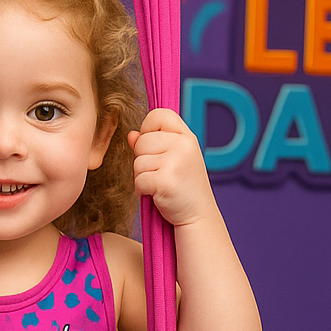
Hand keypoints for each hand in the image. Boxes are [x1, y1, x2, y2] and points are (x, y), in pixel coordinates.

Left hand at [128, 108, 216, 227]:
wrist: (198, 216)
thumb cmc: (183, 187)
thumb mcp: (173, 159)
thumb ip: (153, 143)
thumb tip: (131, 135)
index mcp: (186, 136)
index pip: (158, 114)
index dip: (148, 129)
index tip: (154, 148)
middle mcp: (183, 145)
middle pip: (141, 141)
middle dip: (142, 159)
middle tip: (159, 173)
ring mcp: (175, 162)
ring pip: (137, 162)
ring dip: (141, 176)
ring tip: (159, 185)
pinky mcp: (166, 180)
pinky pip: (138, 179)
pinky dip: (142, 190)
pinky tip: (156, 195)